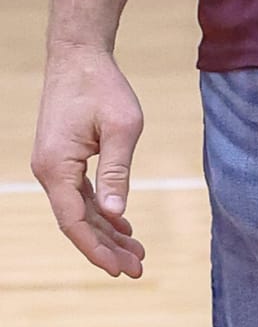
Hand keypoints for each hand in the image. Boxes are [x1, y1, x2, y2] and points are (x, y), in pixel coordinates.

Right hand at [32, 44, 146, 278]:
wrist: (79, 57)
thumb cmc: (102, 87)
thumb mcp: (122, 128)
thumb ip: (118, 172)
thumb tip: (113, 213)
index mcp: (56, 167)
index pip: (73, 222)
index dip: (96, 249)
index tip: (120, 270)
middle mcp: (48, 171)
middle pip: (77, 222)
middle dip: (107, 248)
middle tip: (139, 269)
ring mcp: (53, 166)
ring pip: (79, 211)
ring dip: (106, 233)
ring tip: (137, 254)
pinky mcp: (62, 160)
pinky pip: (80, 195)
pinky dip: (101, 212)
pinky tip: (122, 226)